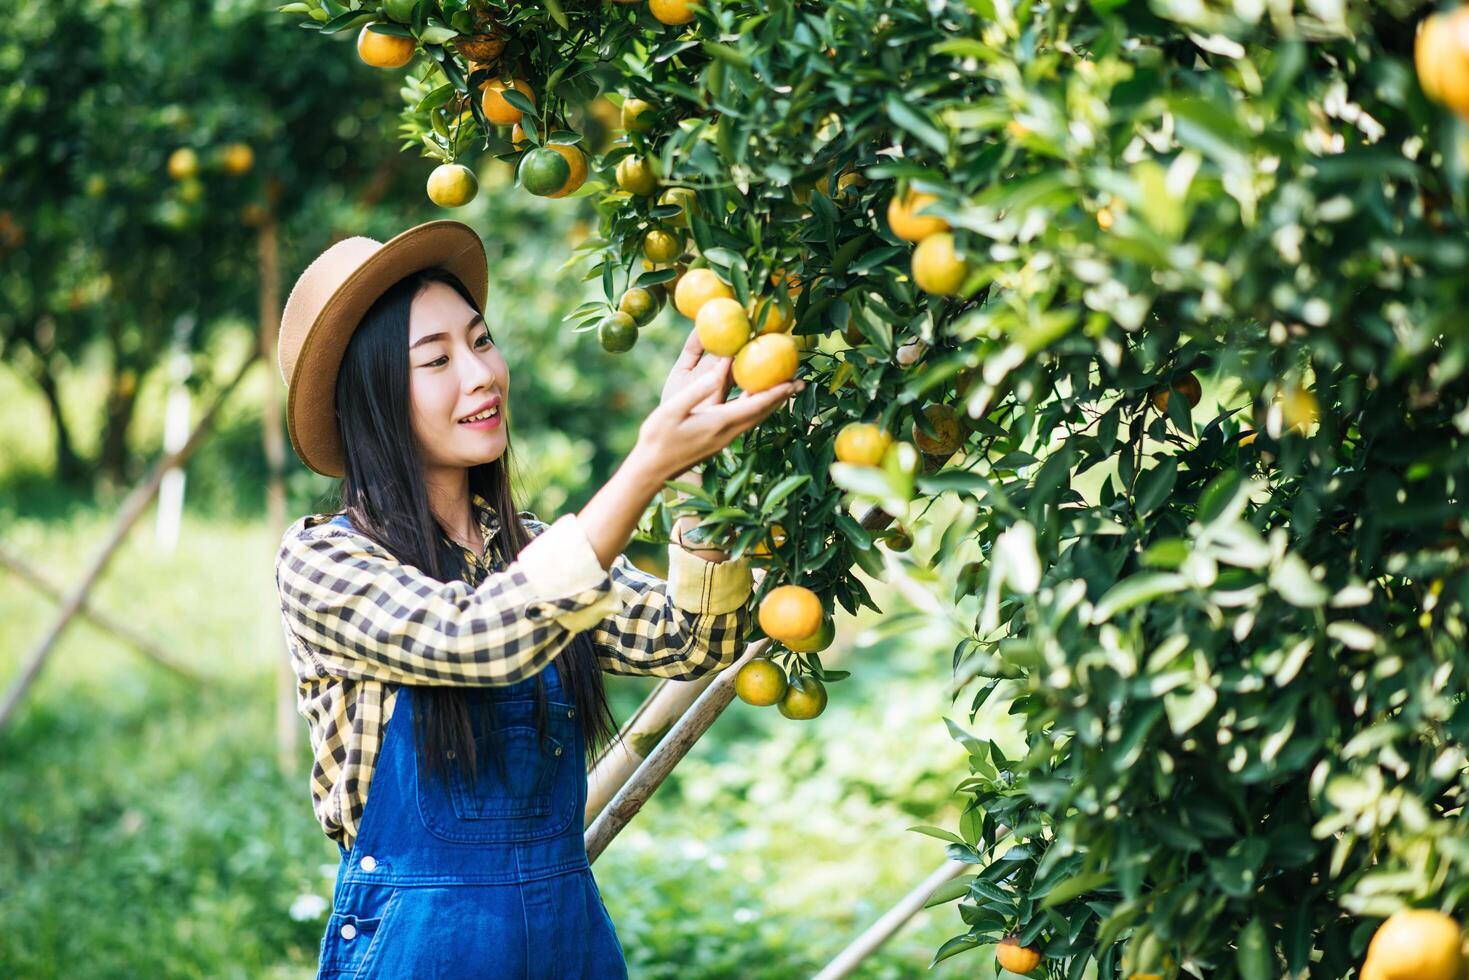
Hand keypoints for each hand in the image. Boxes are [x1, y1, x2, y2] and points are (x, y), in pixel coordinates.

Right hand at [633, 342, 805, 484]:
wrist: (652, 471)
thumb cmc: (657, 439)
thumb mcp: (671, 411)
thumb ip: (695, 392)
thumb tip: (716, 374)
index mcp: (719, 423)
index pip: (756, 405)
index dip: (777, 392)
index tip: (795, 380)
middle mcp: (727, 433)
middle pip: (763, 413)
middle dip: (782, 397)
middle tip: (801, 381)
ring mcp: (724, 440)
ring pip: (756, 419)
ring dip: (772, 404)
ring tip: (785, 389)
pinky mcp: (719, 442)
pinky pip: (746, 422)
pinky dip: (757, 409)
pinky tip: (756, 401)